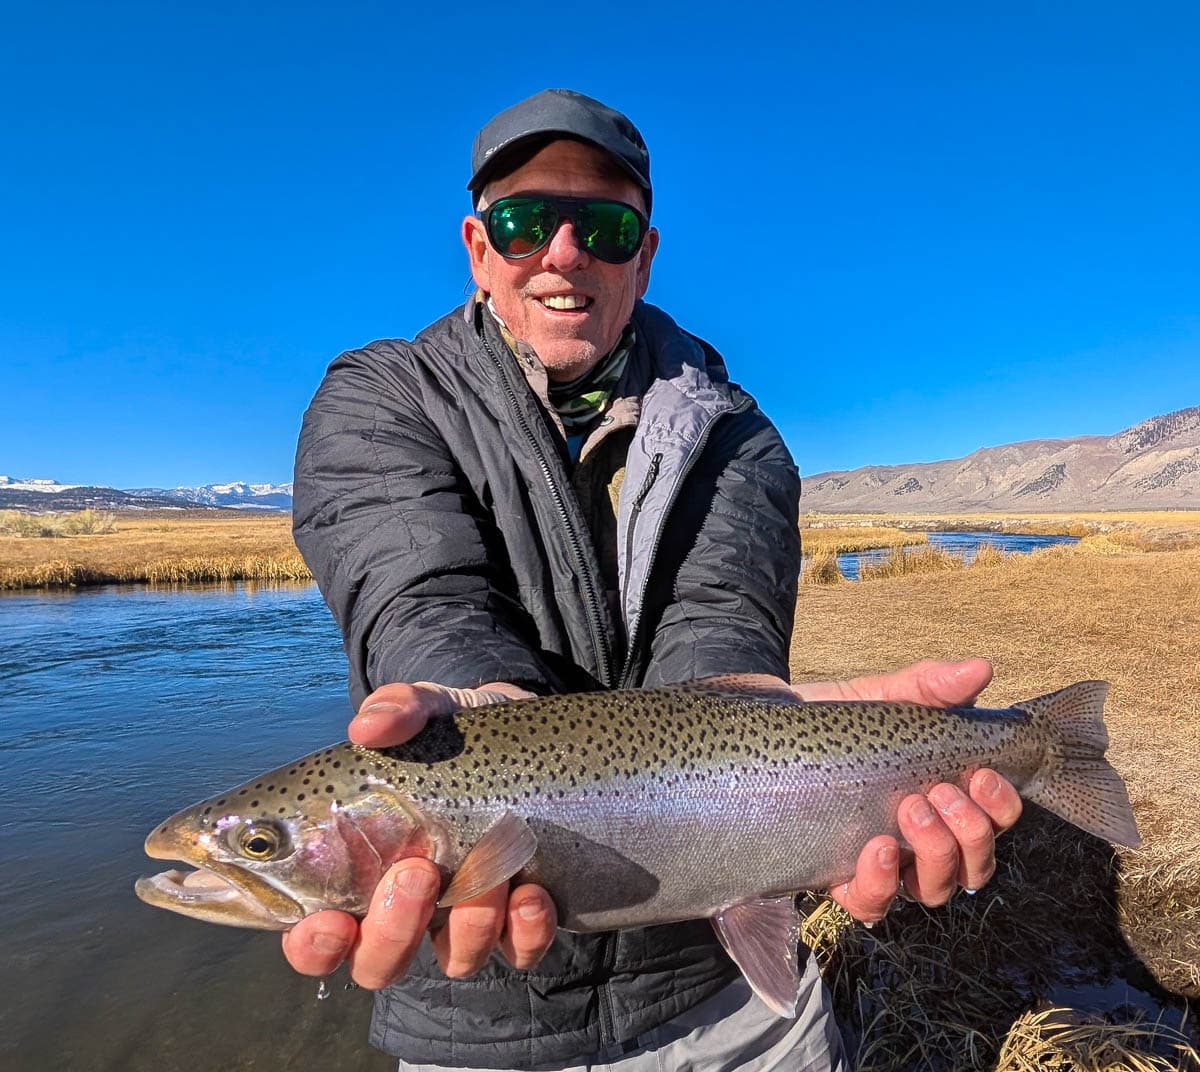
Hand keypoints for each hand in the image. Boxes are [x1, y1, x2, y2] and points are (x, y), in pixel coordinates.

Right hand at [281, 680, 558, 987]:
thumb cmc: (461, 732)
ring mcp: (467, 916)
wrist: (538, 734)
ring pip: (454, 960)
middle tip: (416, 873)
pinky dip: (526, 932)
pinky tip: (532, 893)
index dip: (314, 945)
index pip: (318, 934)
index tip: (329, 922)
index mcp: (364, 866)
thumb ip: (401, 709)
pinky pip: (521, 950)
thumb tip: (367, 727)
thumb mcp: (432, 709)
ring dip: (468, 928)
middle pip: (378, 963)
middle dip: (392, 933)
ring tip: (490, 874)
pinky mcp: (522, 918)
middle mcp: (410, 904)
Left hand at [796, 659, 1023, 923]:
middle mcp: (922, 842)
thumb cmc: (838, 721)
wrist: (772, 733)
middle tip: (938, 791)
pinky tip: (874, 848)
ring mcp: (885, 865)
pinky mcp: (840, 878)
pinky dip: (880, 884)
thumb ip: (929, 685)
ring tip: (910, 810)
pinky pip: (871, 904)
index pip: (995, 822)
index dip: (1000, 808)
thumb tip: (981, 668)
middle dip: (971, 832)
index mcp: (944, 801)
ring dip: (935, 854)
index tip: (983, 775)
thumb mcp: (882, 696)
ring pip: (934, 889)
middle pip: (974, 865)